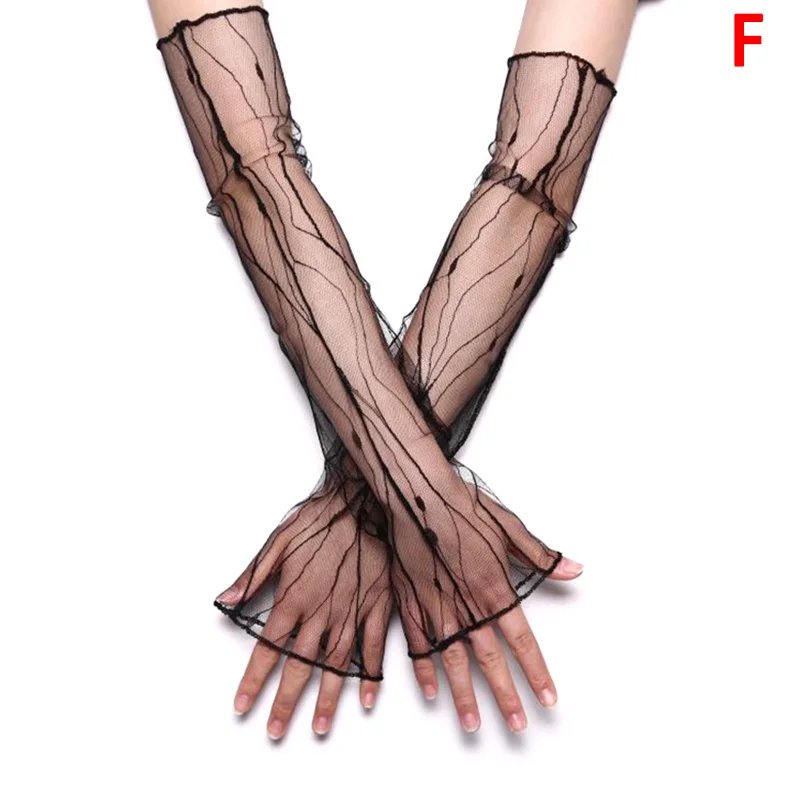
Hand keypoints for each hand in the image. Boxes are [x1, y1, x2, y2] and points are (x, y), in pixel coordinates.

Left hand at [216, 477, 391, 739]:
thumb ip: (252, 575)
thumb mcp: (278, 540)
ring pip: (337, 664)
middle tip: (276, 730)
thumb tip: (225, 600)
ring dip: (327, 698)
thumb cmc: (320, 518)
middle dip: (286, 701)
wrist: (362, 500)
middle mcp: (321, 611)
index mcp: (294, 596)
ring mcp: (352, 610)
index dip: (254, 679)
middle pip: (301, 665)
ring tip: (320, 727)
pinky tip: (365, 697)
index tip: (243, 705)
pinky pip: (374, 646)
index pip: (268, 648)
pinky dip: (370, 674)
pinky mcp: (378, 604)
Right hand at [390, 469, 582, 732]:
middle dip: (505, 696)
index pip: (522, 640)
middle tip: (518, 726)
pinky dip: (425, 669)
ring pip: (453, 659)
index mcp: (493, 586)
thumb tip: (575, 568)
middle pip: (489, 659)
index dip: (536, 672)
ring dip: (464, 694)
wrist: (414, 491)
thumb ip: (540, 555)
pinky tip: (432, 691)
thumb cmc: (461, 505)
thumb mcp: (508, 525)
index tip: (548, 699)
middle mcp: (465, 603)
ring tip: (473, 724)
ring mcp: (435, 605)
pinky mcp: (411, 600)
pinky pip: (418, 644)